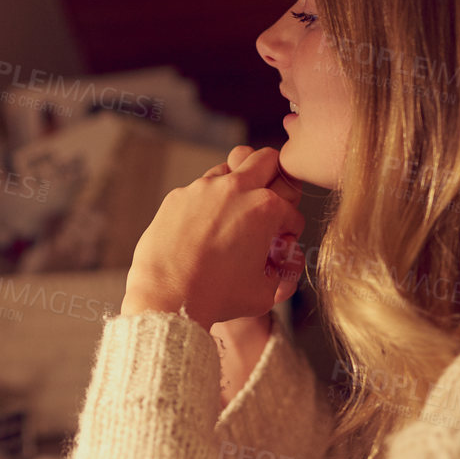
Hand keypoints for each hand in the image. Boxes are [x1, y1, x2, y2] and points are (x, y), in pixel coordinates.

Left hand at [120, 146, 305, 326]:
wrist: (168, 298)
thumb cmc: (218, 297)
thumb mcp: (266, 291)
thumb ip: (280, 271)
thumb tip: (278, 262)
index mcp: (265, 208)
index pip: (291, 212)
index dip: (289, 232)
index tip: (279, 244)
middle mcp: (234, 189)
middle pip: (266, 160)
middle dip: (273, 180)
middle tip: (267, 206)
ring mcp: (202, 188)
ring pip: (229, 171)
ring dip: (237, 189)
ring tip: (231, 219)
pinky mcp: (177, 196)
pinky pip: (198, 191)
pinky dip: (206, 205)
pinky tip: (201, 230)